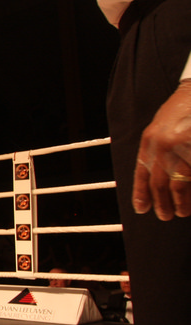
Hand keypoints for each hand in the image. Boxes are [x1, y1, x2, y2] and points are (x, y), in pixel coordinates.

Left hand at [133, 80, 190, 219]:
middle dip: (162, 202)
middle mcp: (164, 145)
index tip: (142, 208)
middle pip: (160, 182)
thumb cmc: (182, 108)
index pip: (141, 173)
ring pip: (179, 183)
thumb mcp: (160, 127)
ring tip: (182, 212)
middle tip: (165, 215)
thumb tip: (154, 178)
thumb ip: (155, 150)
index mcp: (150, 140)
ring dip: (180, 201)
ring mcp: (183, 147)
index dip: (141, 193)